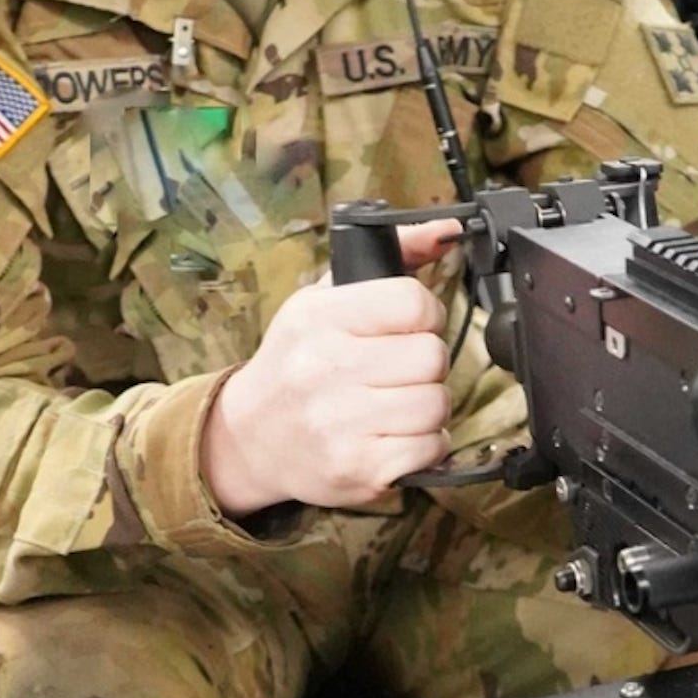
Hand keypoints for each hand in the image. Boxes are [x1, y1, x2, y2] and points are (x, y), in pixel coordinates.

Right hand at [201, 220, 462, 513]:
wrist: (248, 437)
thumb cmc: (297, 360)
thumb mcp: (325, 298)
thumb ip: (394, 256)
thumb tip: (449, 228)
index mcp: (319, 318)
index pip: (413, 303)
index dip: (427, 315)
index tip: (411, 326)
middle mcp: (325, 369)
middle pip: (432, 357)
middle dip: (427, 364)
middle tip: (402, 370)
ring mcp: (340, 424)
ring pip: (436, 405)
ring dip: (429, 406)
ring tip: (399, 403)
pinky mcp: (356, 469)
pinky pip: (429, 450)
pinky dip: (424, 445)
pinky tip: (395, 436)